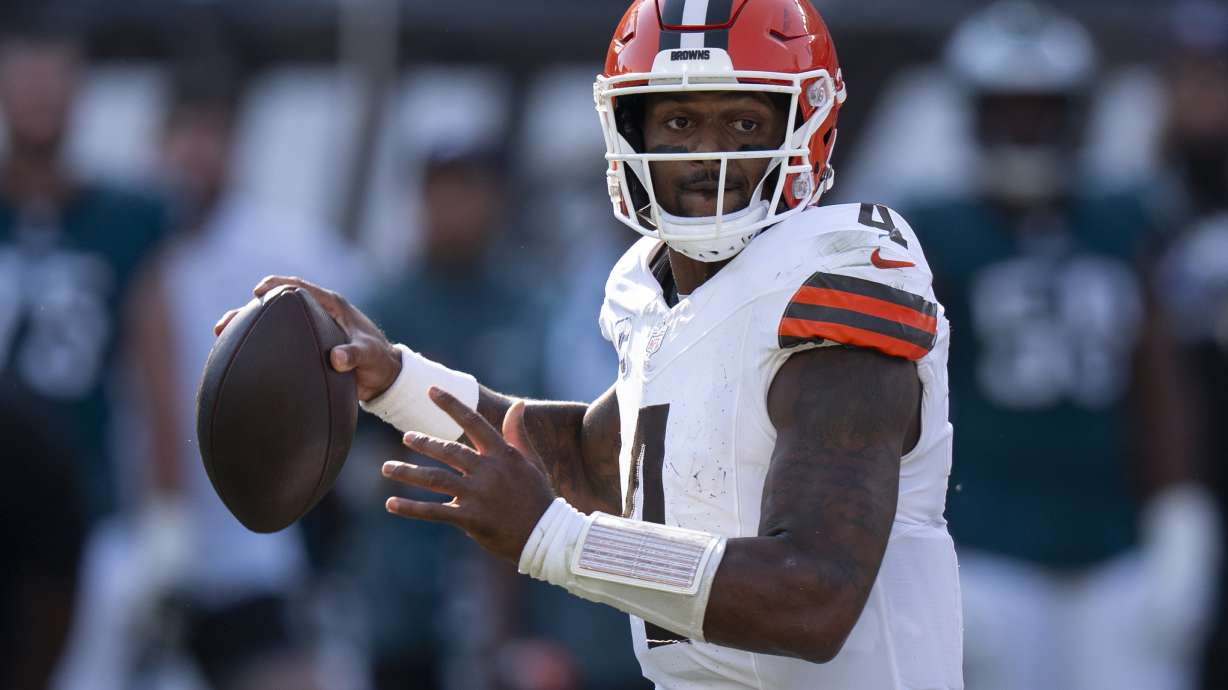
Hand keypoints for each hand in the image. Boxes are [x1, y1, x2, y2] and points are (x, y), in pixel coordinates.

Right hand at [213, 275, 401, 400]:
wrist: (382, 376)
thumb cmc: (378, 361)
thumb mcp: (369, 356)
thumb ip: (354, 355)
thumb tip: (335, 359)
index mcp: (331, 306)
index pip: (299, 288)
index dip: (277, 285)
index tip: (258, 291)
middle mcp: (316, 313)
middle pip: (277, 306)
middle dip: (249, 310)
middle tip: (226, 324)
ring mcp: (308, 329)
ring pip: (272, 324)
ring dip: (247, 328)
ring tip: (220, 338)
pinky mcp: (303, 346)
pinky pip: (277, 342)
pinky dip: (259, 346)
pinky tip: (238, 359)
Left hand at [382, 387, 555, 562]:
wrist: (546, 534)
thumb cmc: (538, 496)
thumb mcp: (530, 461)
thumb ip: (517, 432)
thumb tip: (517, 403)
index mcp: (501, 454)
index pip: (473, 422)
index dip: (451, 405)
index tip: (431, 390)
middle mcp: (487, 471)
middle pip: (448, 451)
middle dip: (424, 443)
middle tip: (406, 437)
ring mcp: (478, 494)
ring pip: (435, 478)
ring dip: (407, 472)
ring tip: (386, 468)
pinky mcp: (470, 518)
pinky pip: (434, 511)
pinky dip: (411, 508)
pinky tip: (392, 504)